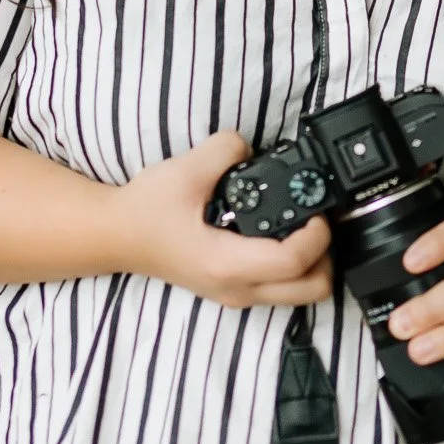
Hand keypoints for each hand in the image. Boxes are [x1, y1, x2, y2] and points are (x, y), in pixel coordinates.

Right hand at [111, 129, 333, 310]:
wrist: (117, 235)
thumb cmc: (146, 209)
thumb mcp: (185, 170)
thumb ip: (226, 150)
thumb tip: (251, 147)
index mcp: (226, 263)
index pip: (294, 262)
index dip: (318, 234)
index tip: (317, 207)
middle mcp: (236, 289)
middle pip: (311, 290)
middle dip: (326, 255)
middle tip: (315, 219)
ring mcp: (235, 295)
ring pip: (299, 294)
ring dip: (312, 263)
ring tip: (301, 226)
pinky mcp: (232, 291)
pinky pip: (280, 289)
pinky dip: (294, 268)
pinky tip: (279, 234)